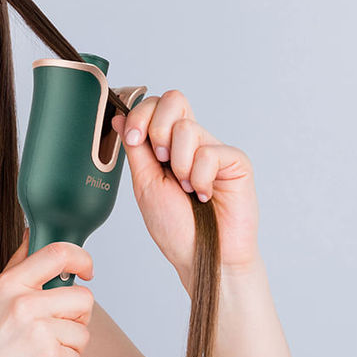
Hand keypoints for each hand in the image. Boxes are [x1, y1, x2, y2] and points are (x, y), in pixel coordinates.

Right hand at [0, 228, 95, 356]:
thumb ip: (17, 269)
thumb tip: (32, 236)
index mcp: (9, 285)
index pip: (57, 254)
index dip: (81, 258)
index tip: (86, 270)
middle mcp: (24, 304)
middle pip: (83, 298)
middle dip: (78, 317)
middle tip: (58, 329)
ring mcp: (38, 332)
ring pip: (83, 332)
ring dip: (70, 347)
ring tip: (43, 353)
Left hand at [111, 89, 259, 289]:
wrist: (203, 256)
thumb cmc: (176, 228)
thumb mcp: (144, 184)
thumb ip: (135, 149)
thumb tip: (120, 117)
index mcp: (167, 146)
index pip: (155, 105)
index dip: (141, 114)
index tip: (134, 139)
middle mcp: (191, 143)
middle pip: (174, 99)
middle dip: (157, 129)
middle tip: (160, 160)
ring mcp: (214, 149)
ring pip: (187, 128)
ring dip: (178, 165)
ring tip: (186, 189)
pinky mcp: (235, 161)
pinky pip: (209, 152)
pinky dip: (199, 179)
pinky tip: (204, 196)